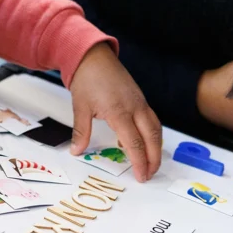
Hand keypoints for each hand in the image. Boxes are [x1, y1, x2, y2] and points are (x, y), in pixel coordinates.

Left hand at [68, 43, 161, 182]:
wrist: (93, 55)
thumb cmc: (86, 79)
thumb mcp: (80, 106)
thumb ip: (81, 131)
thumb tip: (76, 151)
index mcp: (119, 111)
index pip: (134, 143)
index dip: (139, 162)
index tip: (141, 177)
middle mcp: (135, 107)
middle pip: (152, 137)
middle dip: (154, 158)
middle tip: (149, 174)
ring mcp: (139, 101)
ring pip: (155, 127)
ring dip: (156, 146)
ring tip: (150, 162)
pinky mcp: (139, 97)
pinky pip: (150, 118)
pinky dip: (150, 133)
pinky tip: (139, 141)